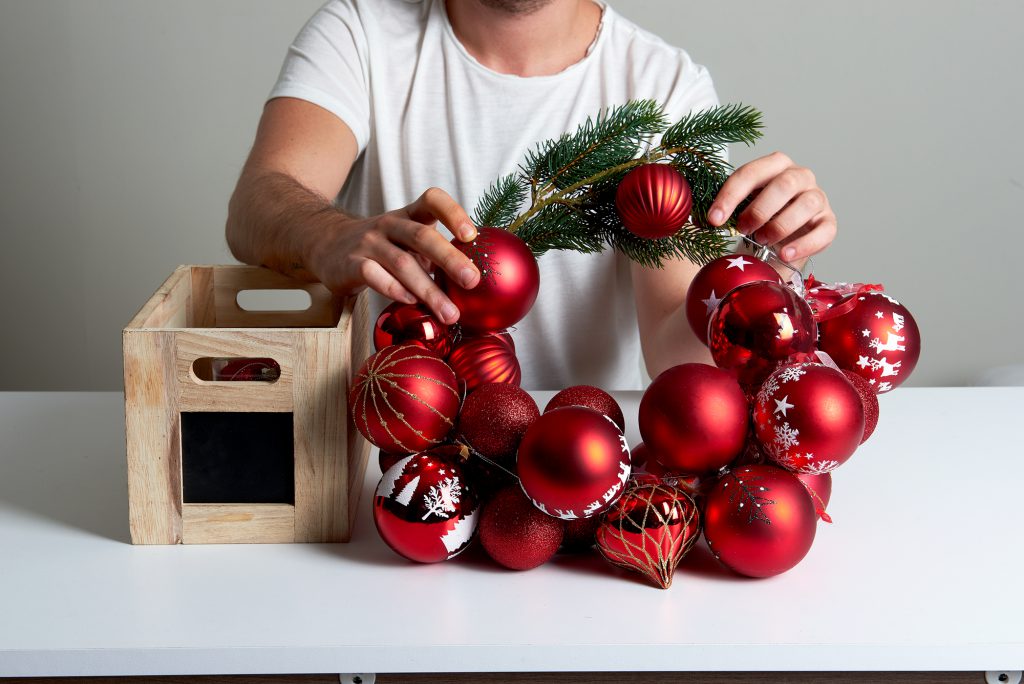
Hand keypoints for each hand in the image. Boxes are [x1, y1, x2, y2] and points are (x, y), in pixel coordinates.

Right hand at [306, 188, 480, 324]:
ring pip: (402, 263)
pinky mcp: (351, 264)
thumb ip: (434, 255)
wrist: (327, 245)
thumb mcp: (406, 241)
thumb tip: (473, 281)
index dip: (453, 213)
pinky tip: (410, 303)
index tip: (472, 235)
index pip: (432, 200)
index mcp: (408, 215)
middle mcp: (389, 224)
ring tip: (449, 313)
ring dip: (428, 290)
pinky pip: (374, 276)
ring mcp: (368, 243)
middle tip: (472, 281)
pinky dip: (394, 290)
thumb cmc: (381, 247)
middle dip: (450, 259)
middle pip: (422, 237)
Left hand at [706, 152, 836, 262]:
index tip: (713, 221)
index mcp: (773, 166)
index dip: (730, 196)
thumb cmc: (752, 221)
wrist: (775, 243)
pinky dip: (804, 244)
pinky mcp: (828, 223)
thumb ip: (718, 208)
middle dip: (759, 209)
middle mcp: (800, 176)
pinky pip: (824, 231)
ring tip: (761, 242)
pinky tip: (784, 255)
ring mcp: (817, 199)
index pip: (750, 173)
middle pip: (784, 184)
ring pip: (806, 205)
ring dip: (780, 225)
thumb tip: (690, 215)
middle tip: (742, 230)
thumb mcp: (735, 209)